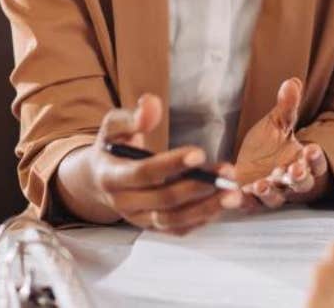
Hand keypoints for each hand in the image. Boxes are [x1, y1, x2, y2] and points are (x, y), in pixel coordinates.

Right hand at [87, 93, 241, 234]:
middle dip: (198, 187)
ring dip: (206, 208)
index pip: (143, 173)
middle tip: (227, 173)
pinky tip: (222, 203)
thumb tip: (152, 104)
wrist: (99, 179)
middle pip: (163, 200)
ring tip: (234, 194)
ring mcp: (138, 219)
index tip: (200, 153)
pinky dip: (202, 218)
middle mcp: (124, 203)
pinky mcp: (153, 227)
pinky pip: (179, 229)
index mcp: (111, 176)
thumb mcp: (113, 126)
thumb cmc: (113, 147)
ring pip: (174, 220)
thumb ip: (132, 116)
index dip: (171, 165)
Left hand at [233, 78, 331, 208]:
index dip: (316, 158)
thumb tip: (292, 82)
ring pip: (277, 197)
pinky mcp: (252, 200)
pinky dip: (245, 202)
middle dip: (299, 178)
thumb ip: (287, 106)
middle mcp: (290, 181)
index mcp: (303, 161)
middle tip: (294, 170)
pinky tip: (238, 194)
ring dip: (271, 192)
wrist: (252, 161)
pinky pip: (250, 205)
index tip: (312, 148)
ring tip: (262, 184)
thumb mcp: (278, 123)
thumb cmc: (270, 144)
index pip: (317, 164)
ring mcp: (272, 192)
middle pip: (302, 184)